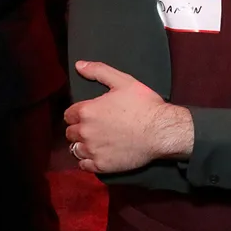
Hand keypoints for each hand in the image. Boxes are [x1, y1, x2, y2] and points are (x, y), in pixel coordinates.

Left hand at [64, 60, 193, 172]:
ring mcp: (92, 150)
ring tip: (96, 141)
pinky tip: (99, 154)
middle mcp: (85, 132)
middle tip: (95, 127)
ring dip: (82, 145)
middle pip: (70, 132)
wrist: (161, 131)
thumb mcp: (124, 81)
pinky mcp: (101, 165)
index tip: (90, 114)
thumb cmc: (144, 105)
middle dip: (79, 129)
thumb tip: (78, 65)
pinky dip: (88, 161)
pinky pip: (84, 165)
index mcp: (87, 111)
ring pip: (75, 149)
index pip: (69, 114)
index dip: (79, 113)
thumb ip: (98, 71)